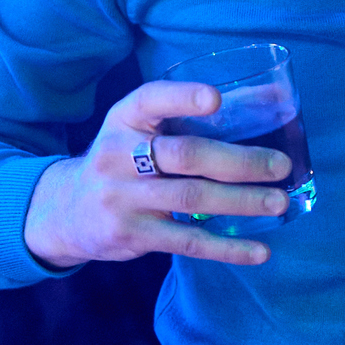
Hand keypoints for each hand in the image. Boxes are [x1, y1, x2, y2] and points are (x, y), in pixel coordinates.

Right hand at [22, 80, 293, 269]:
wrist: (64, 211)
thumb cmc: (124, 158)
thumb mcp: (142, 127)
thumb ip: (196, 112)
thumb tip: (275, 94)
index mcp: (125, 119)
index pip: (151, 101)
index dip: (183, 98)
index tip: (216, 99)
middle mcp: (118, 155)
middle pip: (185, 156)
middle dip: (238, 161)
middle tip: (280, 165)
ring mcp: (122, 198)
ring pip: (191, 199)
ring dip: (241, 202)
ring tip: (279, 202)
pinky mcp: (132, 235)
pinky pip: (187, 242)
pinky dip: (227, 249)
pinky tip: (259, 251)